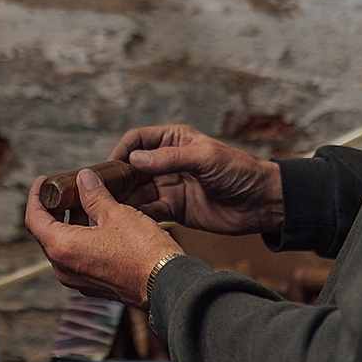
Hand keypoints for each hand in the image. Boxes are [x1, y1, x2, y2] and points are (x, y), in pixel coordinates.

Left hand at [25, 168, 183, 307]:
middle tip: (66, 189)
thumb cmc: (142, 250)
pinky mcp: (94, 284)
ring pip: (64, 245)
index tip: (43, 182)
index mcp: (63, 248)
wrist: (166, 284)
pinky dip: (82, 238)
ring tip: (87, 201)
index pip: (34, 219)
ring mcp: (78, 279)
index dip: (36, 196)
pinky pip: (78, 257)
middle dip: (55, 208)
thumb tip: (83, 178)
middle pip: (47, 233)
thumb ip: (94, 195)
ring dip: (70, 222)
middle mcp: (64, 268)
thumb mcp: (116, 214)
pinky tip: (99, 223)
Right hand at [110, 124, 283, 235]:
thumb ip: (169, 159)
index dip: (121, 151)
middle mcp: (167, 161)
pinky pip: (150, 211)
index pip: (137, 140)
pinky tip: (127, 221)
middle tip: (100, 192)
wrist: (262, 203)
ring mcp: (169, 186)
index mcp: (173, 140)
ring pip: (137, 191)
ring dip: (124, 199)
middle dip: (117, 178)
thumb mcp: (205, 158)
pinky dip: (138, 215)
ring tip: (107, 209)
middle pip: (132, 167)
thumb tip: (134, 159)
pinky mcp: (174, 209)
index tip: (110, 167)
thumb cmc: (238, 171)